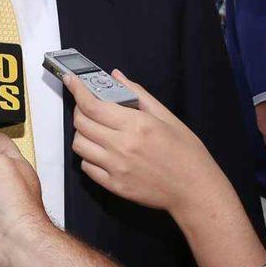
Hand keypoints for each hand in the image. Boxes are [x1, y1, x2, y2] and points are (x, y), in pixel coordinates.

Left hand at [67, 71, 221, 215]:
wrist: (195, 190)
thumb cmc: (186, 153)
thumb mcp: (167, 117)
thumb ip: (138, 94)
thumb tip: (116, 77)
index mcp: (136, 125)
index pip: (93, 105)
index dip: (77, 89)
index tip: (71, 80)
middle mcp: (122, 146)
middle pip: (81, 123)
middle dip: (80, 110)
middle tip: (89, 107)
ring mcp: (116, 168)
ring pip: (79, 145)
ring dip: (82, 133)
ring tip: (97, 130)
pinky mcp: (114, 185)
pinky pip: (86, 166)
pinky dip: (89, 155)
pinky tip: (102, 151)